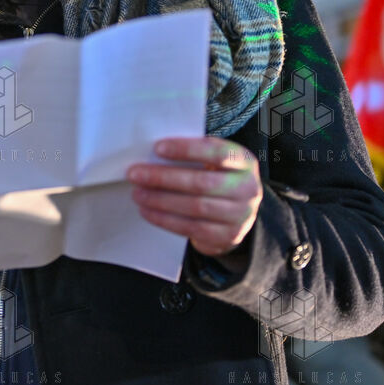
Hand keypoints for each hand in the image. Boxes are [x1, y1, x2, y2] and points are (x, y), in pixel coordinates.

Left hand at [128, 137, 262, 257]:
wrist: (237, 215)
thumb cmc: (217, 178)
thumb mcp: (215, 163)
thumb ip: (194, 155)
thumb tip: (152, 153)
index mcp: (245, 161)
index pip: (217, 152)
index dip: (186, 149)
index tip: (157, 148)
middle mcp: (248, 188)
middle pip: (202, 182)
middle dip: (164, 178)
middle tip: (136, 174)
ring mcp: (240, 215)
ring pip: (195, 207)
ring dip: (160, 200)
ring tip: (137, 193)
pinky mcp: (227, 236)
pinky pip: (191, 228)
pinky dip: (165, 219)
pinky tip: (147, 211)